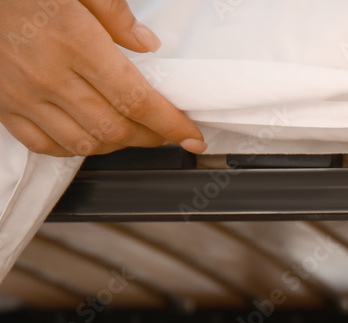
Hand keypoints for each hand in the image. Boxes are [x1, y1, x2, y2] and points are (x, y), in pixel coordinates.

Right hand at [0, 0, 204, 156]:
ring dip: (118, 145)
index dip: (171, 124)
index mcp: (75, 42)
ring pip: (85, 143)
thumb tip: (147, 44)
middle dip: (152, 137)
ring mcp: (23, 95)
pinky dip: (75, 148)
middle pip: (116, 128)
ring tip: (134, 132)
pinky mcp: (3, 105)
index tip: (192, 136)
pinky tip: (91, 136)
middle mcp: (50, 75)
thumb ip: (115, 13)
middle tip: (167, 131)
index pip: (136, 99)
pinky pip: (45, 145)